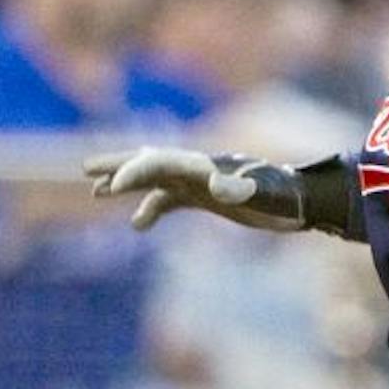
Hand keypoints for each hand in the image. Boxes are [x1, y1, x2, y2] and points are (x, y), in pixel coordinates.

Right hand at [83, 147, 304, 232]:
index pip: (161, 163)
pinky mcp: (206, 198)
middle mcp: (197, 169)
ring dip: (127, 185)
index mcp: (205, 165)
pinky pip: (170, 200)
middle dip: (118, 165)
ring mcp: (199, 183)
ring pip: (154, 180)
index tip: (112, 188)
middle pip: (149, 163)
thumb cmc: (286, 196)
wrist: (302, 201)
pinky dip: (151, 209)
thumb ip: (244, 187)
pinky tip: (136, 225)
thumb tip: (216, 186)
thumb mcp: (267, 193)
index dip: (135, 173)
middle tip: (86, 169)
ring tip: (96, 193)